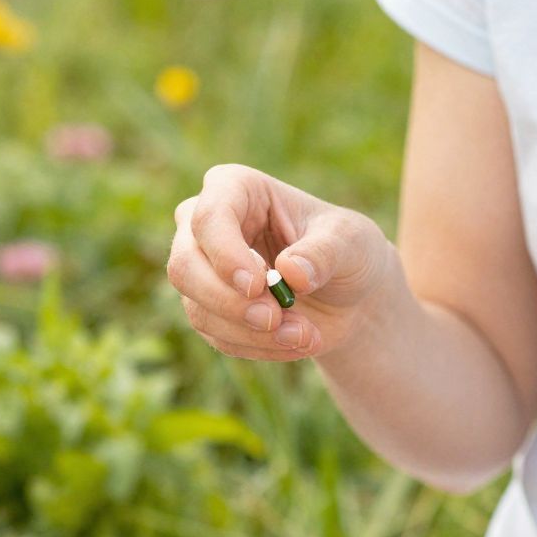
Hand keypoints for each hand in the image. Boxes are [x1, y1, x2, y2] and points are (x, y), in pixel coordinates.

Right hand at [167, 162, 393, 364]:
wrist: (347, 295)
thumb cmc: (347, 251)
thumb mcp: (351, 242)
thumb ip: (324, 252)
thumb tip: (291, 272)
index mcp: (236, 189)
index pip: (209, 216)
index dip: (225, 254)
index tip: (257, 285)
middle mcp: (205, 227)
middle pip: (184, 266)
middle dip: (229, 302)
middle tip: (276, 319)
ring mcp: (201, 272)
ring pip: (199, 309)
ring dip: (252, 332)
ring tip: (305, 335)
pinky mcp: (208, 311)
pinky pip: (218, 337)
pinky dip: (258, 347)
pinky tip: (295, 343)